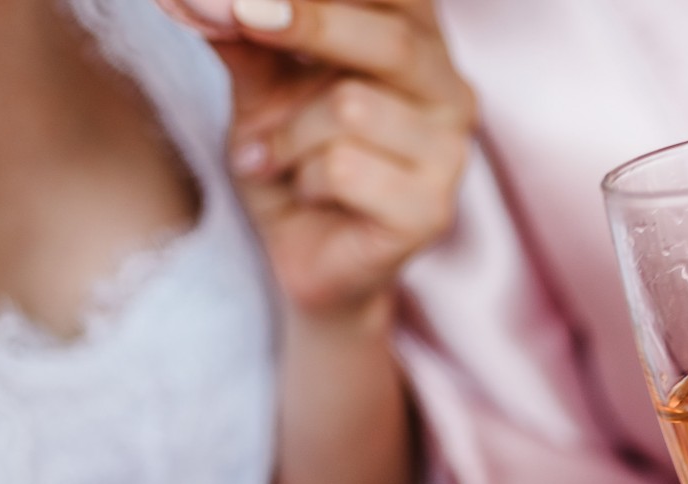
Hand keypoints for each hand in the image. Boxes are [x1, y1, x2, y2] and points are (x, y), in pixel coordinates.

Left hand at [216, 0, 473, 320]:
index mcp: (418, 38)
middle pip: (389, 38)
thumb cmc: (290, 156)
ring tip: (274, 157)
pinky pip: (346, 169)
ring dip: (288, 134)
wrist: (301, 256)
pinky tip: (305, 194)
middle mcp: (449, 88)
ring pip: (353, 109)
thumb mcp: (259, 82)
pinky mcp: (431, 210)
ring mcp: (450, 153)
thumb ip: (242, 32)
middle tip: (237, 15)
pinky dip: (303, 179)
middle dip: (304, 22)